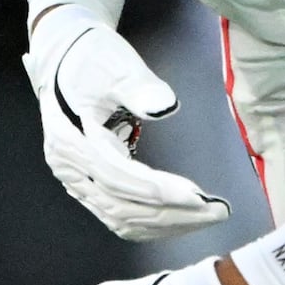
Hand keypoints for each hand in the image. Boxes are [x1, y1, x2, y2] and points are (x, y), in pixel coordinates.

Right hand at [25, 6, 232, 239]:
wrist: (70, 61)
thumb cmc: (94, 60)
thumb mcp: (115, 65)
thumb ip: (138, 87)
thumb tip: (164, 106)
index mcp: (70, 139)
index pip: (116, 176)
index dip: (157, 190)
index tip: (198, 195)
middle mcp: (68, 168)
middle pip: (121, 205)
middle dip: (171, 212)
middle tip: (216, 210)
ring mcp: (76, 180)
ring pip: (121, 218)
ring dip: (166, 223)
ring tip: (207, 215)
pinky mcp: (89, 186)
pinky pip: (119, 216)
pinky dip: (152, 224)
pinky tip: (182, 219)